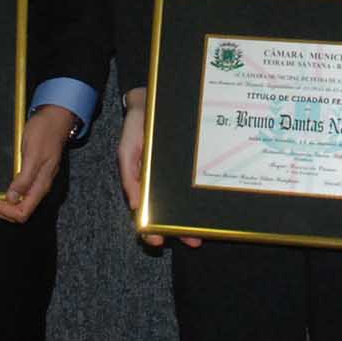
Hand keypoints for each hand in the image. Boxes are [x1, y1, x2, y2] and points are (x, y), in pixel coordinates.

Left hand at [0, 106, 72, 222]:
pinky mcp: (27, 174)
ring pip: (13, 203)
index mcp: (40, 185)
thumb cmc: (46, 133)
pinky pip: (13, 191)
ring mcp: (32, 181)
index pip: (22, 212)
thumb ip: (25, 178)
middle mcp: (37, 187)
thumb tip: (12, 198)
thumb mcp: (34, 154)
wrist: (54, 118)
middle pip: (16, 211)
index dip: (3, 211)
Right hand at [117, 88, 195, 246]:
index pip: (147, 213)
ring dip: (195, 218)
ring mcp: (178, 175)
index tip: (157, 242)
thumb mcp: (127, 149)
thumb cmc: (137, 125)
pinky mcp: (192, 165)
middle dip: (180, 230)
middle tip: (193, 241)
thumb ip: (129, 176)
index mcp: (144, 183)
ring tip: (205, 231)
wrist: (154, 98)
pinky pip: (197, 183)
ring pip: (186, 203)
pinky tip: (213, 205)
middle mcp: (162, 183)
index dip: (151, 231)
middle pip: (171, 212)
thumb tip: (135, 206)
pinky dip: (203, 196)